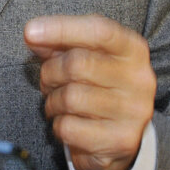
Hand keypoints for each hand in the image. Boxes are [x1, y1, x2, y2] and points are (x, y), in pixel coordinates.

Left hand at [24, 14, 155, 169]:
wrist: (119, 135)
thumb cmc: (97, 85)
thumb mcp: (84, 55)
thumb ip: (59, 43)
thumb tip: (32, 34)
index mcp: (133, 49)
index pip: (99, 31)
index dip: (62, 28)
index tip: (30, 32)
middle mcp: (140, 79)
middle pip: (77, 64)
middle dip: (50, 72)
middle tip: (48, 81)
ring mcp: (133, 112)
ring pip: (70, 98)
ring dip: (52, 102)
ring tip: (57, 104)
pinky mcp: (121, 140)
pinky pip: (69, 128)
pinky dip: (58, 126)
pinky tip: (68, 123)